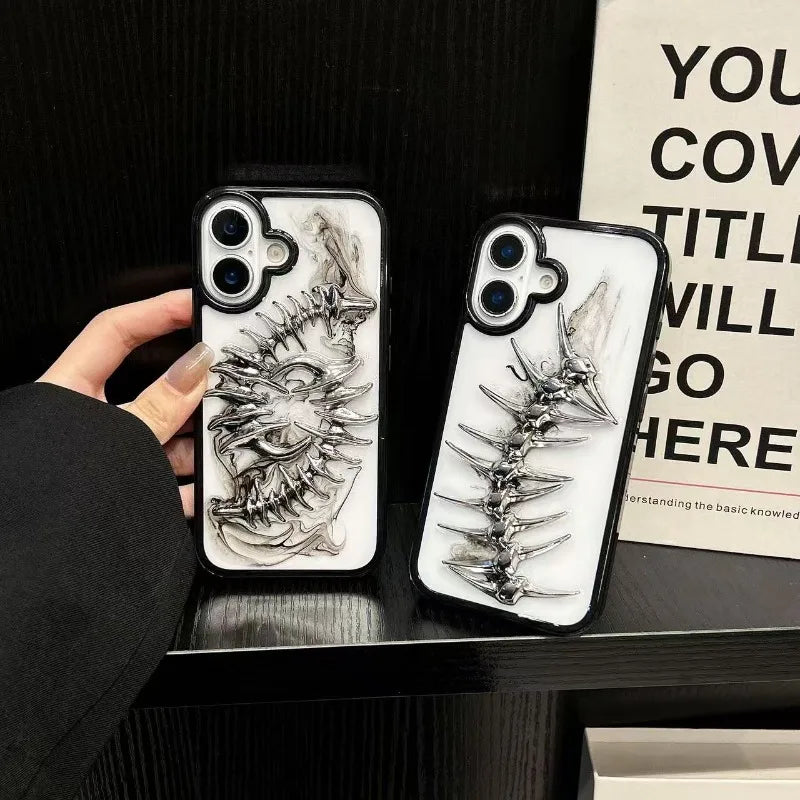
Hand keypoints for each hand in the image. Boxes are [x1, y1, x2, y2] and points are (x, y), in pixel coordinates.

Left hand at [38, 290, 212, 516]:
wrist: (42, 564)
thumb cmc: (52, 494)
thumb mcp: (119, 438)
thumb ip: (160, 405)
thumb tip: (196, 367)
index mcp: (69, 392)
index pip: (115, 332)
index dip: (156, 311)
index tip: (196, 302)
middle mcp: (89, 422)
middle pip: (151, 390)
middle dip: (190, 391)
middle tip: (225, 380)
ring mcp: (109, 458)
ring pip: (162, 438)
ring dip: (193, 443)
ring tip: (221, 441)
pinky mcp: (125, 489)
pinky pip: (164, 480)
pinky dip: (190, 486)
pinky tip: (208, 489)